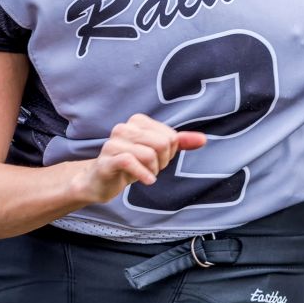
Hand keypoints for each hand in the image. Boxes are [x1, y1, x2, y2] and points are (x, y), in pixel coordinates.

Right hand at [80, 113, 205, 202]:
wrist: (100, 182)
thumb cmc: (132, 165)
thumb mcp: (157, 152)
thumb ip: (179, 143)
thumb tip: (203, 139)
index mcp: (138, 121)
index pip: (170, 136)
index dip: (169, 153)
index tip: (157, 160)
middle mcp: (124, 127)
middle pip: (162, 144)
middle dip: (162, 161)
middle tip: (152, 168)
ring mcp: (113, 143)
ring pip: (148, 154)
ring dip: (152, 170)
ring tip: (145, 174)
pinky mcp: (107, 159)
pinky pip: (130, 162)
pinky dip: (143, 174)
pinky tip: (147, 181)